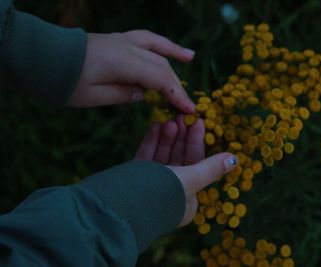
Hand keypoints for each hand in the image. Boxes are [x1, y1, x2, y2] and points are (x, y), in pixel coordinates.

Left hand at [67, 30, 195, 112]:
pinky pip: (144, 39)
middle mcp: (126, 47)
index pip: (159, 79)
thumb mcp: (92, 96)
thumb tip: (144, 94)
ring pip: (156, 47)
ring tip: (191, 58)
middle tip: (187, 106)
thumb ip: (123, 94)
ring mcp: (121, 40)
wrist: (39, 57)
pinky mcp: (116, 40)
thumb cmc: (63, 81)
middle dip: (176, 86)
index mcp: (122, 62)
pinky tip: (167, 47)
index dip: (176, 95)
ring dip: (174, 53)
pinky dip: (159, 43)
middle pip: (160, 66)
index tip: (189, 111)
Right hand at [134, 115, 236, 225]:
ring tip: (170, 119)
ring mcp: (152, 185)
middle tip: (183, 116)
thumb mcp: (191, 180)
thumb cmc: (163, 194)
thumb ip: (210, 168)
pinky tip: (155, 125)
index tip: (198, 122)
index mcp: (186, 199)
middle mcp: (170, 193)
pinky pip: (146, 157)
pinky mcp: (135, 179)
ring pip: (163, 156)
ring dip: (167, 137)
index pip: (196, 165)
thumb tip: (235, 160)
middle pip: (179, 158)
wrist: (122, 206)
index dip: (197, 142)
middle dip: (182, 137)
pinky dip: (151, 142)